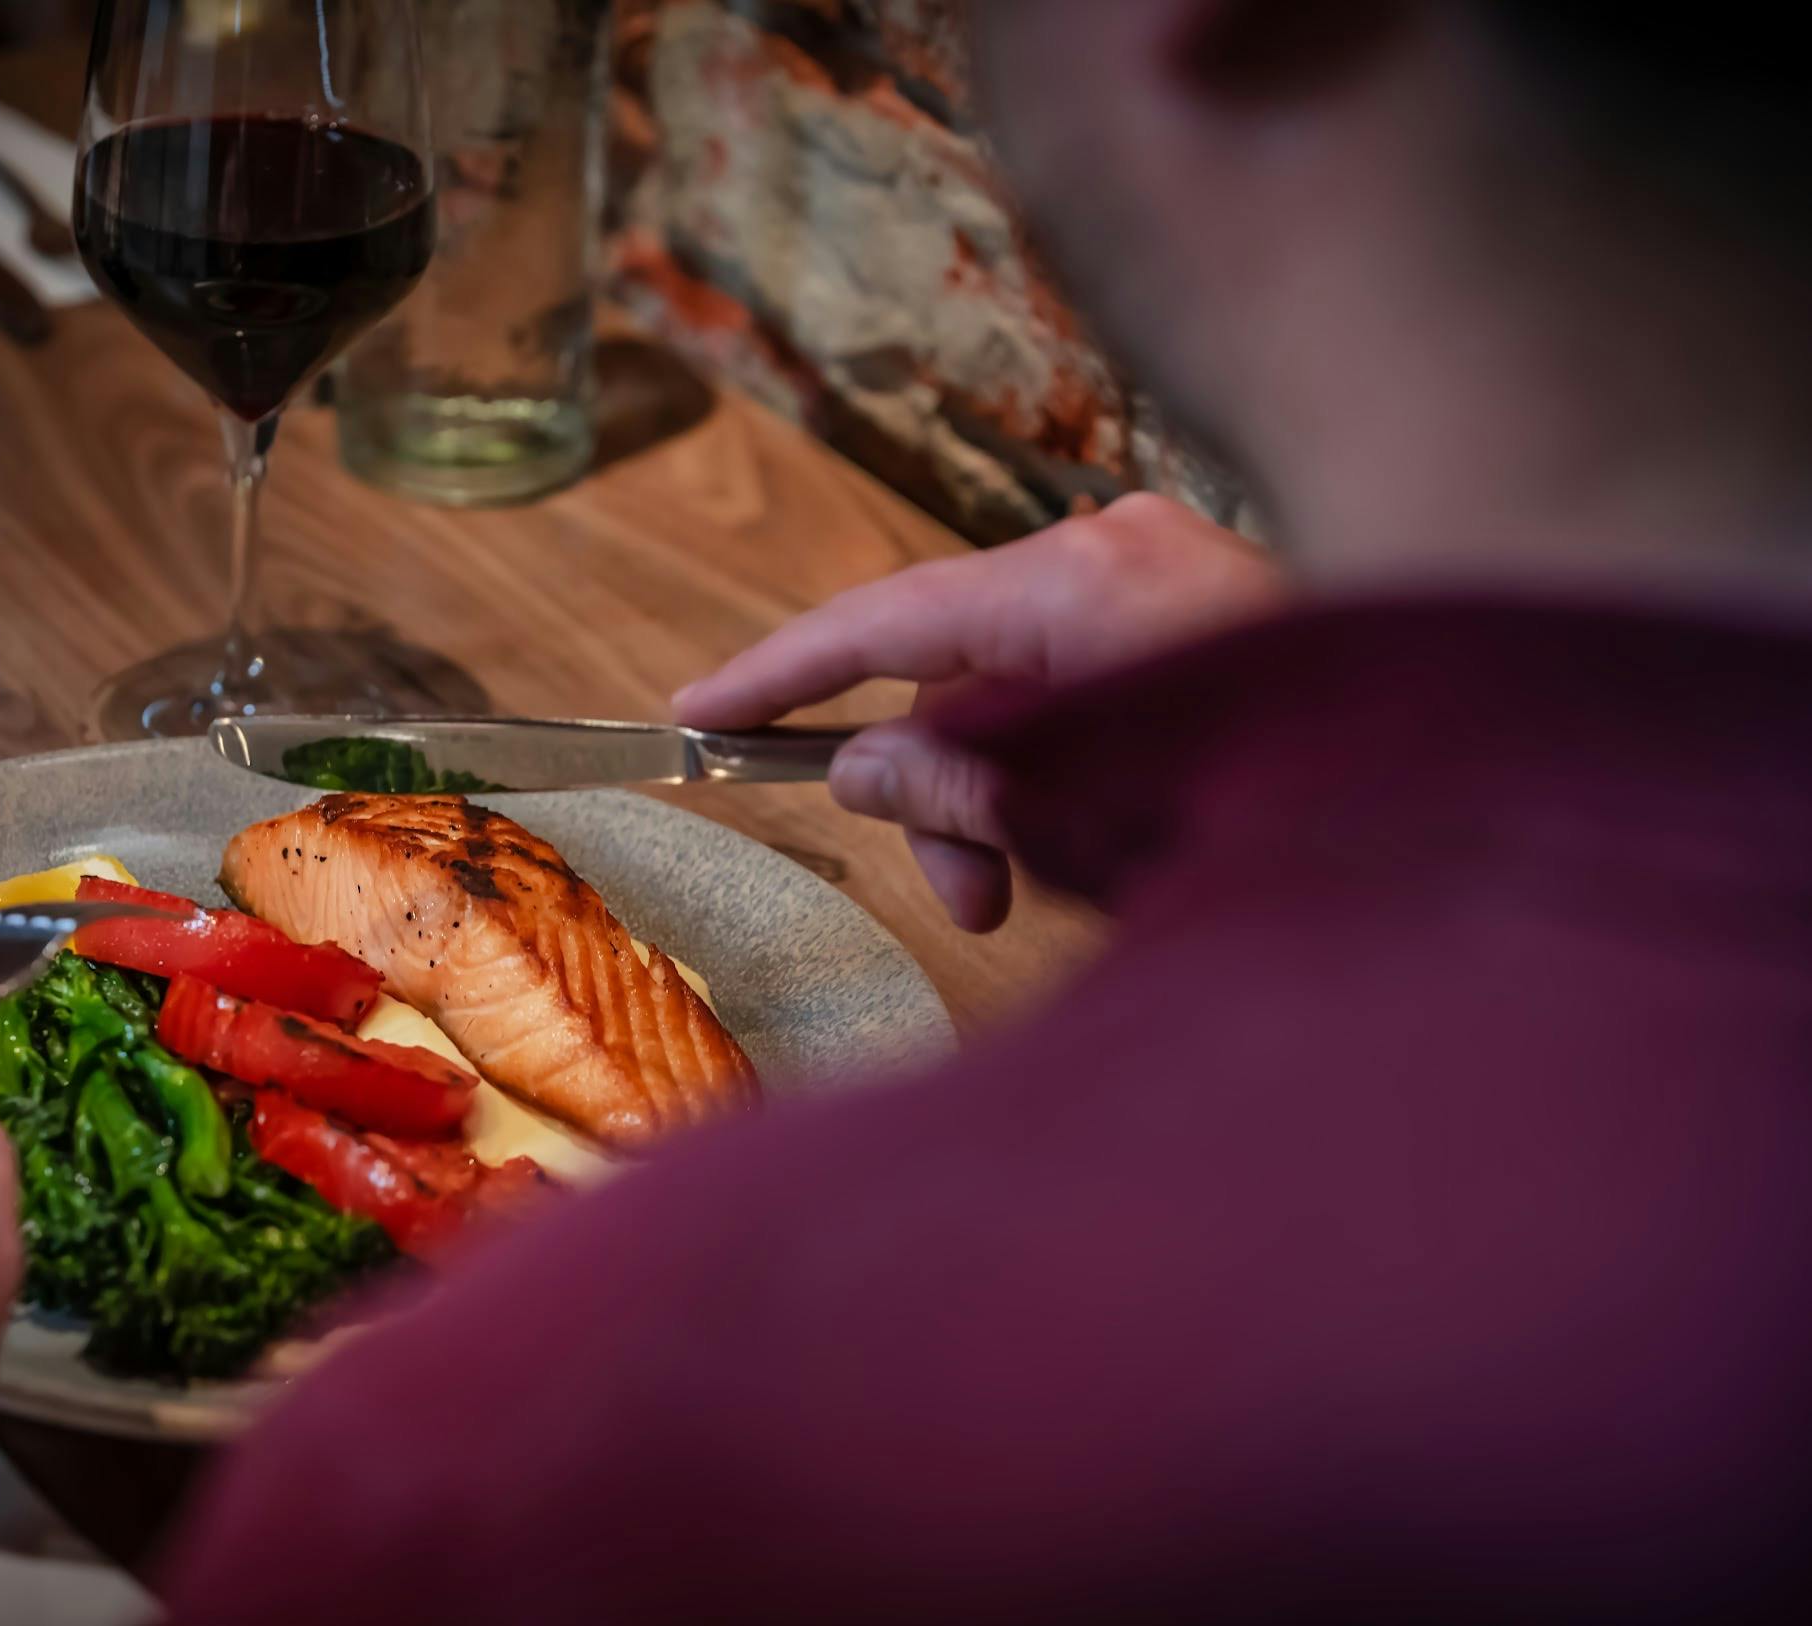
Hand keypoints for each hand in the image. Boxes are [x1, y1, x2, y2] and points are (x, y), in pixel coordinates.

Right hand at [675, 495, 1286, 930]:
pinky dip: (1079, 767)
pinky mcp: (1219, 617)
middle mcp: (1121, 552)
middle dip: (947, 791)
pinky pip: (1097, 688)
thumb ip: (950, 782)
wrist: (1479, 800)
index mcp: (1077, 580)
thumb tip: (864, 766)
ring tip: (1063, 889)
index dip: (779, 673)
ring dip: (1018, 797)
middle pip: (958, 667)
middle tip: (970, 899)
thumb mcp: (1077, 812)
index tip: (697, 709)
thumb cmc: (1282, 801)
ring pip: (1028, 690)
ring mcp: (1176, 577)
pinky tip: (1120, 840)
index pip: (881, 621)